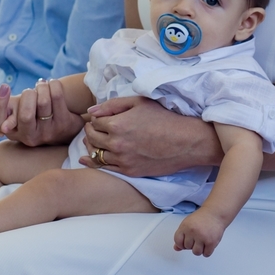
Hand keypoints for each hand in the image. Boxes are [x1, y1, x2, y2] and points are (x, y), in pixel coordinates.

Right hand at [0, 79, 80, 144]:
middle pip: (25, 114)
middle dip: (27, 95)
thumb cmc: (33, 119)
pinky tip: (52, 84)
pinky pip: (57, 98)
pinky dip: (53, 86)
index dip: (0, 104)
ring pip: (42, 103)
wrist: (65, 129)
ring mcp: (49, 131)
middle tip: (30, 89)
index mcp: (13, 133)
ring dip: (41, 88)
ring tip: (41, 84)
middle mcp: (30, 137)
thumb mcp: (13, 118)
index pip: (0, 122)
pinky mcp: (65, 124)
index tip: (4, 86)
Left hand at [81, 96, 215, 177]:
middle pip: (92, 138)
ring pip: (95, 154)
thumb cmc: (164, 118)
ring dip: (91, 146)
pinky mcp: (129, 171)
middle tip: (91, 128)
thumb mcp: (139, 102)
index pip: (94, 121)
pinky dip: (95, 162)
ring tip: (92, 141)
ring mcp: (122, 160)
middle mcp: (116, 144)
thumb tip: (91, 111)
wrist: (185, 141)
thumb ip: (113, 105)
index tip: (97, 118)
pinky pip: (105, 168)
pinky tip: (89, 158)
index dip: (95, 118)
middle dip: (89, 131)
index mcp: (117, 124)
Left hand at [175, 209, 226, 256]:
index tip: (185, 242)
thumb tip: (176, 248)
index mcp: (185, 226)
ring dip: (199, 249)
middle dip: (192, 244)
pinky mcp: (211, 242)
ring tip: (202, 242)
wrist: (215, 213)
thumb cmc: (202, 217)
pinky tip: (208, 244)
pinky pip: (206, 254)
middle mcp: (192, 232)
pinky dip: (207, 251)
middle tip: (197, 238)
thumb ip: (181, 236)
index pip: (177, 241)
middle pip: (187, 247)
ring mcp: (202, 237)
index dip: (181, 243)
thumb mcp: (188, 223)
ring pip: (196, 252)